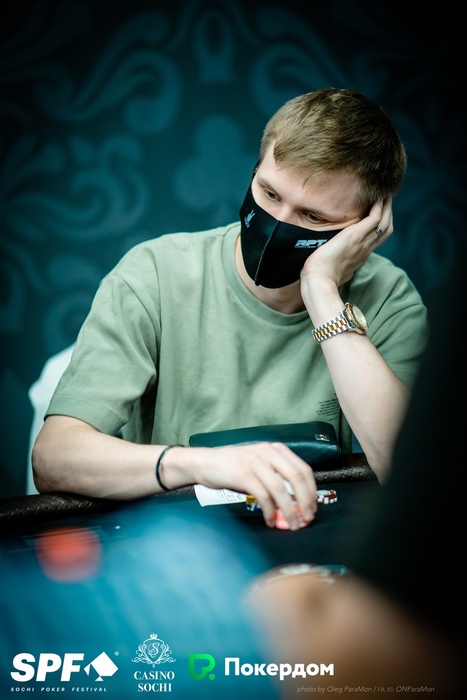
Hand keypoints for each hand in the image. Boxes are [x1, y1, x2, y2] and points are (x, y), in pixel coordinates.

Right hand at [194, 442, 317, 529]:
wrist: (205, 462)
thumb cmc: (233, 466)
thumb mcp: (259, 463)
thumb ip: (277, 475)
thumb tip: (297, 500)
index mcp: (276, 449)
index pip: (303, 469)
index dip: (311, 491)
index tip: (313, 508)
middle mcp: (268, 452)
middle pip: (296, 478)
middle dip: (305, 501)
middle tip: (307, 518)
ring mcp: (255, 462)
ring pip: (281, 489)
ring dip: (289, 510)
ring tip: (292, 524)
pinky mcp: (243, 474)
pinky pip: (263, 496)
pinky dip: (269, 511)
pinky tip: (270, 520)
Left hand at [301, 197, 393, 288]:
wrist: (319, 280)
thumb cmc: (320, 278)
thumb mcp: (333, 271)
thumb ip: (339, 267)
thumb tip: (337, 268)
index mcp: (360, 257)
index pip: (376, 239)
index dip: (381, 226)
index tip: (380, 214)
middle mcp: (365, 250)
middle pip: (386, 230)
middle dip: (389, 214)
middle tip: (387, 200)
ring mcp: (363, 243)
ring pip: (385, 223)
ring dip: (387, 207)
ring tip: (386, 194)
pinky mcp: (355, 236)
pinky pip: (374, 219)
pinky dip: (379, 207)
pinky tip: (378, 198)